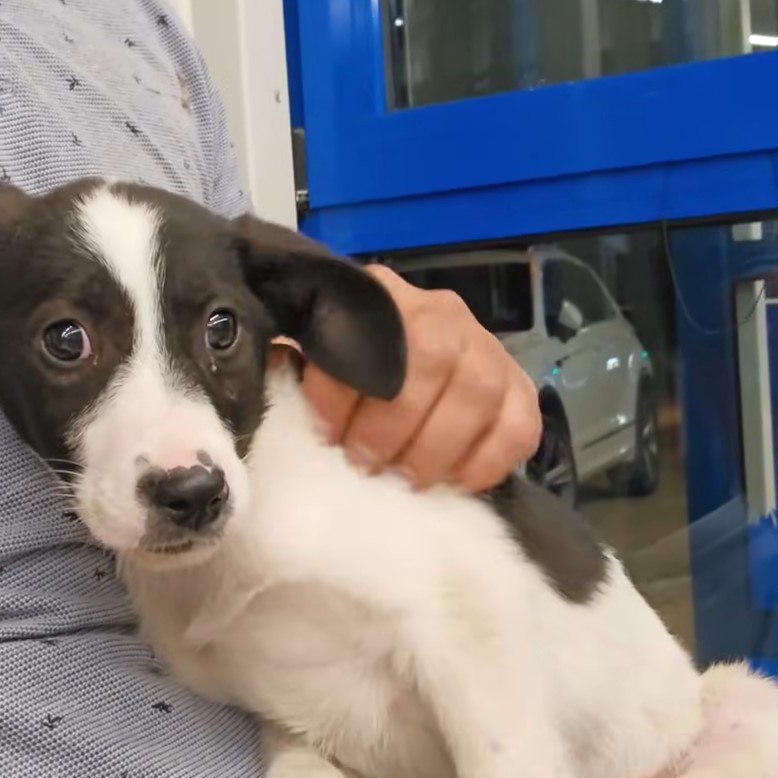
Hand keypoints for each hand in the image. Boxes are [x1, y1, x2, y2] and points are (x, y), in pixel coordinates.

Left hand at [302, 265, 540, 492]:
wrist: (401, 368)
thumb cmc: (342, 372)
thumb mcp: (306, 356)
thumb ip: (286, 366)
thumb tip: (257, 380)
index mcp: (379, 296)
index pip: (366, 331)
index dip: (343, 389)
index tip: (325, 434)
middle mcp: (439, 311)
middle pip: (430, 356)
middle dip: (393, 424)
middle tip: (366, 465)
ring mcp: (486, 347)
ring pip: (477, 390)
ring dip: (438, 446)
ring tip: (407, 480)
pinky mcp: (518, 388)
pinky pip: (519, 425)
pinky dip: (487, 461)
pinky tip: (454, 481)